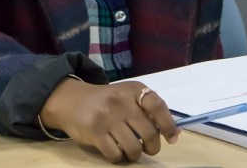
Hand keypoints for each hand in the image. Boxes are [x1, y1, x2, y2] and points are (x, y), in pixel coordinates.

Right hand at [39, 78, 178, 162]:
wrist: (72, 100)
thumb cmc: (107, 101)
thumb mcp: (127, 97)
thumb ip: (148, 111)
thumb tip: (174, 133)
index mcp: (133, 90)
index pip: (157, 105)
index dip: (168, 124)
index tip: (171, 138)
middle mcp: (121, 100)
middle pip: (149, 133)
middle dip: (152, 147)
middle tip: (147, 148)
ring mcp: (107, 116)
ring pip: (134, 148)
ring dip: (134, 154)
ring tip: (129, 149)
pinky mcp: (94, 131)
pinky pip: (116, 154)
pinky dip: (118, 157)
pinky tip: (114, 149)